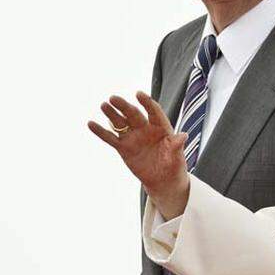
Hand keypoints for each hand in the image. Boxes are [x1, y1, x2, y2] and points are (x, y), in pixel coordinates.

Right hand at [88, 92, 190, 218]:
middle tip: (114, 98)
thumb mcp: (177, 157)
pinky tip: (91, 124)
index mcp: (160, 127)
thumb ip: (177, 146)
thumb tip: (183, 136)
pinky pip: (110, 138)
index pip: (153, 111)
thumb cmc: (173, 166)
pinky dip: (100, 132)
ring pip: (120, 123)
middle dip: (124, 106)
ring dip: (111, 114)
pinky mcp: (123, 148)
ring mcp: (133, 137)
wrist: (163, 181)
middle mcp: (145, 128)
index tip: (139, 94)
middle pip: (133, 114)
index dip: (147, 103)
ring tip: (103, 105)